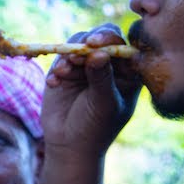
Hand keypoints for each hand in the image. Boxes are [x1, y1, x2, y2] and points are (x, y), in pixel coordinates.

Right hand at [43, 24, 141, 157]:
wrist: (69, 144)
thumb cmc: (96, 128)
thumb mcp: (104, 104)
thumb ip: (102, 78)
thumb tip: (99, 52)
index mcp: (129, 72)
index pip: (124, 46)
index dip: (110, 40)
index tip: (95, 43)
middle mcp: (110, 65)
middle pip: (102, 39)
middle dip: (88, 43)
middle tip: (78, 52)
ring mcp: (87, 66)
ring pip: (79, 45)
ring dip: (69, 57)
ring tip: (62, 73)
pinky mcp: (67, 70)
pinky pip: (61, 58)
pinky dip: (56, 69)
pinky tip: (54, 84)